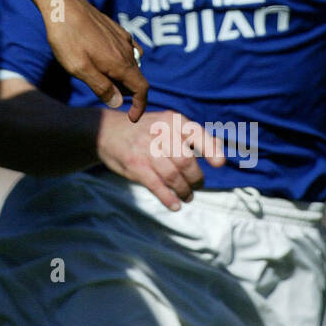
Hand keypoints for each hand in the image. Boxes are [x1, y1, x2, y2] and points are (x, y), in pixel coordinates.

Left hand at [46, 0, 147, 119]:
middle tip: (104, 96)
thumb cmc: (67, 37)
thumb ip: (101, 87)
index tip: (132, 118)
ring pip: (131, 64)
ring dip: (122, 77)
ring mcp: (122, 38)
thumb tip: (118, 103)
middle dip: (126, 92)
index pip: (142, 89)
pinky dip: (121, 62)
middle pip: (136, 78)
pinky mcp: (115, 29)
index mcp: (120, 63)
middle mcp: (127, 50)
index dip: (140, 106)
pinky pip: (127, 50)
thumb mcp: (79, 68)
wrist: (62, 4)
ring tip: (99, 78)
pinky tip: (107, 61)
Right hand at [96, 107, 226, 210]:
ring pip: (173, 176)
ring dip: (184, 190)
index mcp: (171, 120)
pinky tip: (175, 205)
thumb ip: (189, 135)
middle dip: (196, 178)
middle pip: (186, 161)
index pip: (196, 134)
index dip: (210, 149)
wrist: (106, 131)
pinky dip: (168, 198)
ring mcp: (145, 150)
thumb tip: (218, 147)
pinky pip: (156, 186)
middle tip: (197, 185)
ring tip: (187, 196)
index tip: (219, 164)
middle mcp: (159, 133)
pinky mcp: (135, 165)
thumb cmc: (144, 130)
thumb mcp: (165, 123)